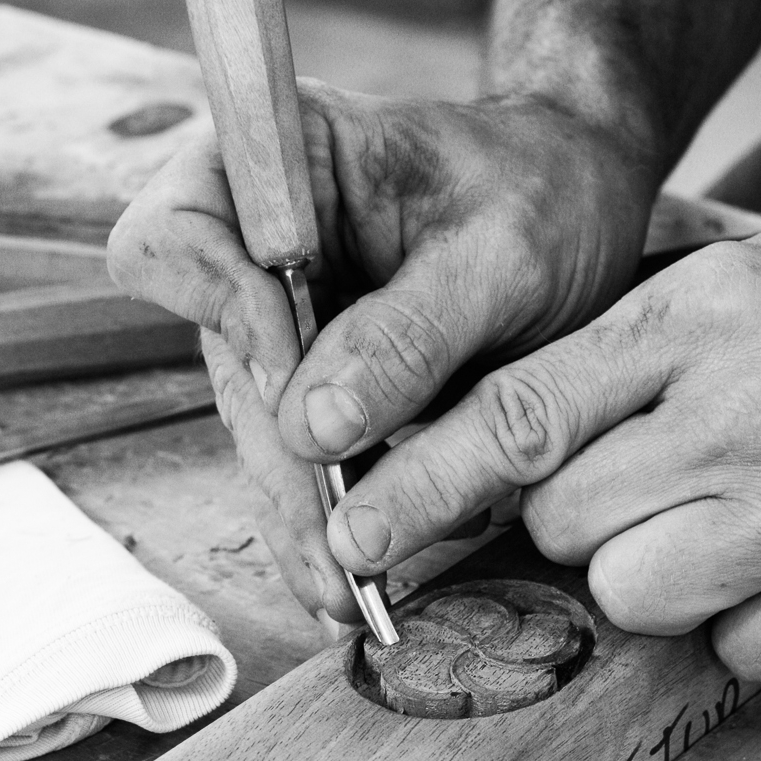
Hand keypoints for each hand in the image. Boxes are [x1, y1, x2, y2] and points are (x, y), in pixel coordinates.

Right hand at [107, 84, 651, 619]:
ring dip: (299, 513)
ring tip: (347, 597)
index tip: (301, 389)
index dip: (224, 315)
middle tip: (335, 555)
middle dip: (279, 463)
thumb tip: (311, 428)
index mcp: (281, 164)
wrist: (584, 199)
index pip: (176, 237)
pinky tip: (357, 575)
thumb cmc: (547, 194)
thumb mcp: (501, 254)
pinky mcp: (319, 375)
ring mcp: (283, 314)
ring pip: (258, 425)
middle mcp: (260, 240)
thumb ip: (410, 332)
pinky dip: (329, 514)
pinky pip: (303, 452)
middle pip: (223, 359)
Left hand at [323, 221, 760, 678]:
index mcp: (702, 319)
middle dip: (579, 519)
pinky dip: (749, 619)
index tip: (355, 534)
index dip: (421, 484)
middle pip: (564, 523)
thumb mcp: (743, 280)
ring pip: (635, 596)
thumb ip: (622, 348)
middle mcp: (748, 414)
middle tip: (647, 482)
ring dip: (656, 575)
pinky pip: (738, 650)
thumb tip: (492, 437)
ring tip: (728, 520)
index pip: (522, 413)